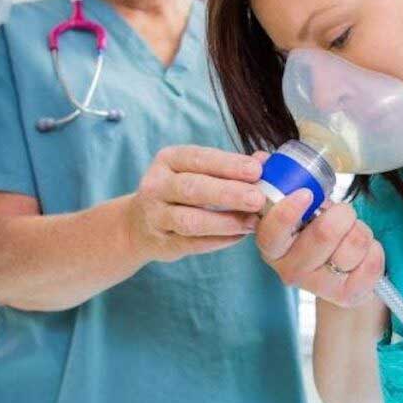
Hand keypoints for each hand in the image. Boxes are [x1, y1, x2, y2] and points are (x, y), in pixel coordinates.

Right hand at [127, 145, 266, 262]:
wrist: (139, 224)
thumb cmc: (181, 191)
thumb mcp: (198, 171)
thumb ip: (230, 166)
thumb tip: (264, 160)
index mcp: (168, 160)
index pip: (198, 158)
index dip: (228, 164)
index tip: (256, 170)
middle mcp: (156, 185)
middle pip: (192, 189)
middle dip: (228, 193)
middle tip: (258, 199)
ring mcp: (155, 216)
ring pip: (190, 220)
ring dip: (225, 222)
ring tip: (252, 223)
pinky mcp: (161, 244)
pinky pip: (192, 244)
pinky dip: (218, 241)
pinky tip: (239, 236)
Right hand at [255, 190, 383, 306]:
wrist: (338, 273)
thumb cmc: (317, 232)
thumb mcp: (302, 211)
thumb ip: (296, 195)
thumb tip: (287, 174)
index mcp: (272, 247)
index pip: (272, 233)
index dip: (289, 212)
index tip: (307, 194)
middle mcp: (290, 271)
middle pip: (325, 232)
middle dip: (342, 213)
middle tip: (342, 214)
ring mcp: (318, 287)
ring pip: (354, 242)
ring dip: (360, 230)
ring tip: (351, 234)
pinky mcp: (345, 297)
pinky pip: (372, 261)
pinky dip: (374, 248)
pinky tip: (363, 252)